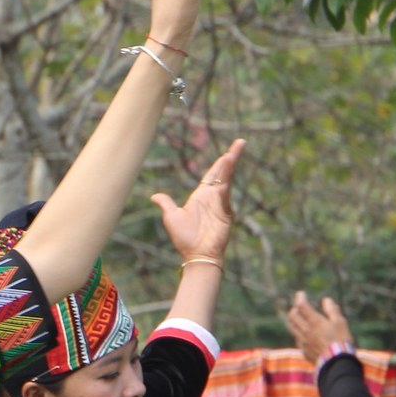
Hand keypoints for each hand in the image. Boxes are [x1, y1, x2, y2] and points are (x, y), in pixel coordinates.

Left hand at [153, 139, 244, 263]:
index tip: (228, 153)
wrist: (196, 254)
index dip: (220, 163)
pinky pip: (224, 194)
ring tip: (233, 152)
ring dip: (229, 166)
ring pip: (226, 180)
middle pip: (223, 173)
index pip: (212, 175)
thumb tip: (154, 196)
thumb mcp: (171, 217)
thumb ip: (166, 204)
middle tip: (240, 142)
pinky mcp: (225, 212)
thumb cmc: (185, 238)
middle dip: (231, 157)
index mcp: (201, 196)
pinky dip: (225, 182)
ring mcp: (220, 204)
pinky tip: (227, 172)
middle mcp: (212, 197)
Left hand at [284, 291, 353, 365]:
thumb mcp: (340, 322)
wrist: (336, 362)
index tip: (300, 293)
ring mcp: (303, 342)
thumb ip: (332, 310)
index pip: (302, 306)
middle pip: (292, 317)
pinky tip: (303, 335)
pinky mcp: (304, 352)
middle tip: (298, 307)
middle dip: (294, 310)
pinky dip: (298, 334)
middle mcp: (305, 331)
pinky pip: (297, 340)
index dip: (300, 298)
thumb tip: (326, 300)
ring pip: (292, 328)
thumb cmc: (341, 340)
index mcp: (314, 322)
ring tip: (297, 318)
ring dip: (294, 321)